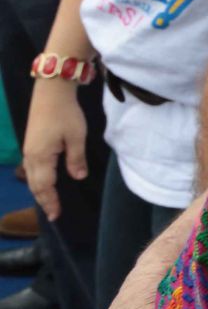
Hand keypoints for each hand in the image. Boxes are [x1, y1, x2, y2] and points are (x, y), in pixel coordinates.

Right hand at [25, 76, 87, 218]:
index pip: (45, 186)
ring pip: (32, 177)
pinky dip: (37, 179)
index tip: (56, 215)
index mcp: (41, 157)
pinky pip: (32, 168)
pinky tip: (44, 181)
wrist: (51, 93)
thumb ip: (76, 158)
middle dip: (44, 200)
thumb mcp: (77, 136)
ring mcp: (29, 149)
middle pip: (35, 185)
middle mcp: (31, 156)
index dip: (51, 201)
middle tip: (53, 214)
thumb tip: (77, 177)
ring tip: (48, 202)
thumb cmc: (66, 113)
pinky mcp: (31, 143)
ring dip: (39, 191)